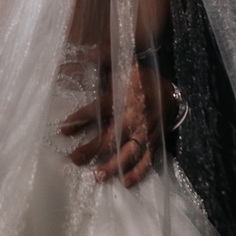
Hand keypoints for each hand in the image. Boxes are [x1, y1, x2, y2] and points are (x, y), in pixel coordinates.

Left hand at [60, 62, 175, 189]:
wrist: (171, 93)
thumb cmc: (142, 80)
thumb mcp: (126, 65)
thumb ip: (107, 59)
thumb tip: (88, 52)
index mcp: (123, 98)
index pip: (98, 109)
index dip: (81, 119)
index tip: (64, 129)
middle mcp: (133, 118)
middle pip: (112, 136)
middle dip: (93, 148)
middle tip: (75, 158)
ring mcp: (145, 133)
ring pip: (129, 152)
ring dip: (114, 165)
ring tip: (97, 176)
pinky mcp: (154, 143)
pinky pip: (147, 160)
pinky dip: (138, 172)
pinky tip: (126, 183)